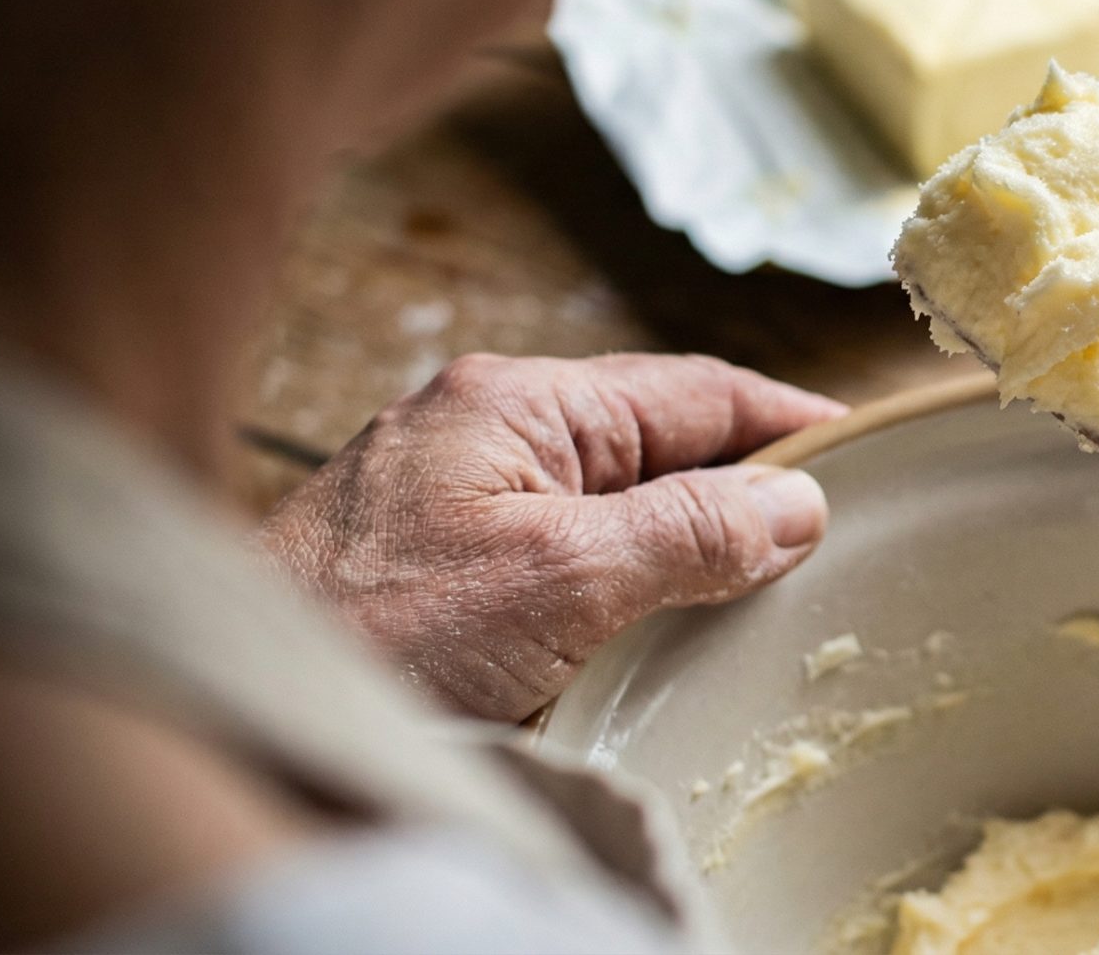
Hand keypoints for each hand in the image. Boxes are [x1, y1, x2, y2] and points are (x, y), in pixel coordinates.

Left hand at [261, 352, 843, 722]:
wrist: (227, 708)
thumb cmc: (369, 635)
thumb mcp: (560, 579)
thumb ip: (687, 531)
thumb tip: (795, 504)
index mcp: (520, 400)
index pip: (699, 389)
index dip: (794, 420)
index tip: (872, 450)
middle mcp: (486, 426)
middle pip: (660, 439)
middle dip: (749, 481)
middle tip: (836, 535)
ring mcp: (454, 490)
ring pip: (614, 495)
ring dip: (687, 533)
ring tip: (765, 581)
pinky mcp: (431, 558)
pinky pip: (566, 543)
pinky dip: (626, 572)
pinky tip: (654, 617)